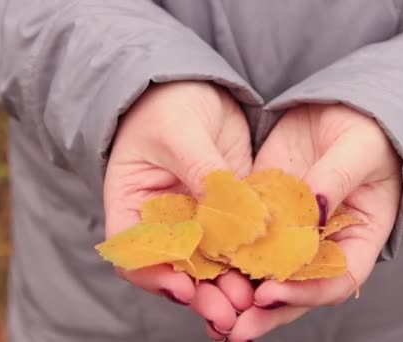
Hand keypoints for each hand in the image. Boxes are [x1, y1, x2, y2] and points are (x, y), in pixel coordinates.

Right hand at [103, 81, 254, 337]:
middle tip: (229, 311)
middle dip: (202, 291)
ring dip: (229, 284)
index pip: (135, 253)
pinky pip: (239, 242)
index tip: (184, 287)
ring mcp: (198, 220)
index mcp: (133, 207)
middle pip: (177, 268)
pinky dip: (251, 260)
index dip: (155, 275)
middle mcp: (164, 222)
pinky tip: (269, 272)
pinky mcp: (230, 213)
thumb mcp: (179, 133)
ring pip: (211, 262)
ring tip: (251, 301)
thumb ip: (202, 174)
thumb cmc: (170, 104)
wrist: (198, 88)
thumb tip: (236, 216)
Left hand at [228, 104, 402, 340]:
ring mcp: (291, 232)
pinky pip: (245, 240)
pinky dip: (226, 258)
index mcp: (357, 239)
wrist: (338, 111)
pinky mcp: (264, 213)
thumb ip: (336, 179)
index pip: (336, 279)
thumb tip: (310, 212)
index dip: (305, 292)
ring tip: (210, 312)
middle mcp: (322, 245)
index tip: (269, 293)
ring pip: (266, 272)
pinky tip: (201, 270)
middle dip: (266, 311)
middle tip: (232, 328)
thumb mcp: (360, 149)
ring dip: (240, 294)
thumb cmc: (366, 131)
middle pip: (296, 289)